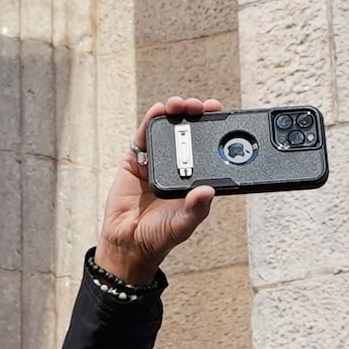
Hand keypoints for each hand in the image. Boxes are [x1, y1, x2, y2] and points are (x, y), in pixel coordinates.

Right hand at [92, 100, 220, 288]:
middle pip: (189, 132)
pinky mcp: (135, 160)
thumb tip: (209, 191)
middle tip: (202, 106)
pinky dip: (151, 121)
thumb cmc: (159, 236)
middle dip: (196, 114)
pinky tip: (159, 112)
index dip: (214, 129)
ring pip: (167, 130)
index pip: (207, 148)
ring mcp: (156, 160)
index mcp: (194, 178)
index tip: (221, 115)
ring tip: (180, 104)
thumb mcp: (183, 224)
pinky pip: (144, 136)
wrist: (127, 244)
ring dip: (174, 113)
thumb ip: (196, 209)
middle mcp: (177, 165)